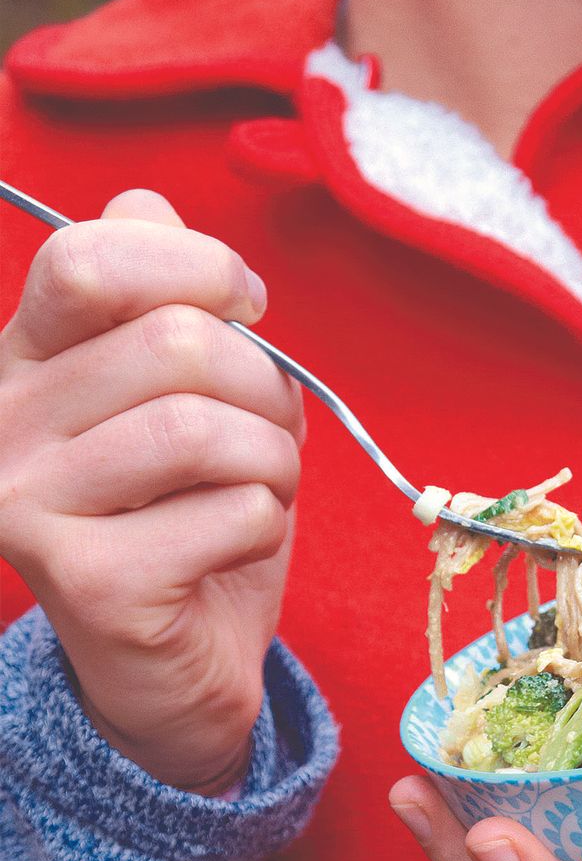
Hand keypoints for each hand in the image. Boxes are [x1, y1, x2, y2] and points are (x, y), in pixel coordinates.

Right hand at [0, 191, 304, 792]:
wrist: (176, 658)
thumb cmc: (192, 514)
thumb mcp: (190, 395)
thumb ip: (168, 301)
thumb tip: (148, 202)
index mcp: (26, 359)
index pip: (87, 257)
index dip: (199, 265)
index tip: (250, 307)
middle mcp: (1, 424)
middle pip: (175, 344)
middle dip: (266, 389)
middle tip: (269, 435)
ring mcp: (28, 507)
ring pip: (207, 429)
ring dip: (274, 460)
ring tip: (264, 488)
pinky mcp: (87, 582)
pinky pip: (233, 512)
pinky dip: (268, 522)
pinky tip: (238, 544)